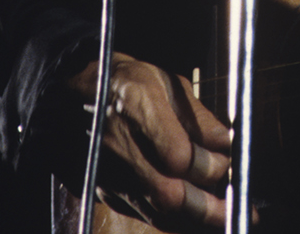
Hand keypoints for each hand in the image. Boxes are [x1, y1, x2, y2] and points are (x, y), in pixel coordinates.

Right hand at [69, 53, 232, 230]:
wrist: (64, 92)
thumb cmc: (119, 81)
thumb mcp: (162, 80)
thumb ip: (197, 115)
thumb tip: (226, 140)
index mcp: (136, 103)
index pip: (180, 155)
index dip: (209, 165)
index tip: (227, 163)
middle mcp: (117, 142)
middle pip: (168, 193)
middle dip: (207, 207)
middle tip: (235, 210)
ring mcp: (104, 170)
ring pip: (154, 210)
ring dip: (193, 219)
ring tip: (222, 219)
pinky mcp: (99, 188)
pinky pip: (139, 212)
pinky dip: (168, 219)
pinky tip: (192, 218)